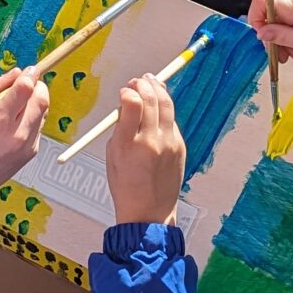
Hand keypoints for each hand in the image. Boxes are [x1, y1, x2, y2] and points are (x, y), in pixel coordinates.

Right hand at [0, 69, 50, 194]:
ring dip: (35, 102)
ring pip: (44, 112)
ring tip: (16, 104)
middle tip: (26, 82)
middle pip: (42, 99)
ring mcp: (27, 146)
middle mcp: (18, 135)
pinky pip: (38, 127)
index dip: (29, 75)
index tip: (28, 70)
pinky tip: (14, 123)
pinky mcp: (31, 153)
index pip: (25, 90)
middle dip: (38, 86)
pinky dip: (31, 118)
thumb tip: (17, 72)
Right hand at [105, 75, 186, 226]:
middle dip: (144, 85)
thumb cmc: (126, 186)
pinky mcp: (180, 146)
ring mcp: (169, 143)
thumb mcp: (112, 156)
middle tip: (139, 81)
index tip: (125, 91)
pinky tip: (158, 107)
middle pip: (152, 100)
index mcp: (128, 144)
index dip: (128, 92)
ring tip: (152, 82)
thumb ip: (120, 128)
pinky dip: (165, 110)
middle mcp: (151, 141)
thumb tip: (128, 104)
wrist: (150, 211)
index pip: (132, 104)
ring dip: (159, 90)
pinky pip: (172, 121)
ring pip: (167, 105)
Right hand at [250, 0, 292, 61]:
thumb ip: (284, 37)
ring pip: (281, 16)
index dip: (256, 21)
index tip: (266, 39)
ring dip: (287, 35)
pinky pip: (291, 12)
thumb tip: (262, 34)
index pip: (259, 2)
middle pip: (270, 14)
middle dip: (276, 37)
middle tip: (288, 56)